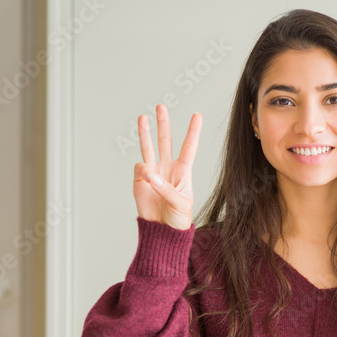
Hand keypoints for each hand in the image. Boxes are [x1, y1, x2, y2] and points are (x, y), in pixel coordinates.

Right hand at [133, 104, 200, 230]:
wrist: (163, 230)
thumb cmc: (178, 218)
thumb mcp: (180, 204)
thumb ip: (166, 188)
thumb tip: (150, 174)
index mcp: (183, 171)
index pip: (189, 147)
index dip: (193, 132)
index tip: (197, 115)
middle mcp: (168, 168)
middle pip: (166, 141)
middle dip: (163, 124)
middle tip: (161, 106)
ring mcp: (153, 173)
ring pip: (149, 147)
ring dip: (145, 133)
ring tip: (143, 117)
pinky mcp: (139, 181)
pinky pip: (139, 169)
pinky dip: (142, 171)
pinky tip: (146, 179)